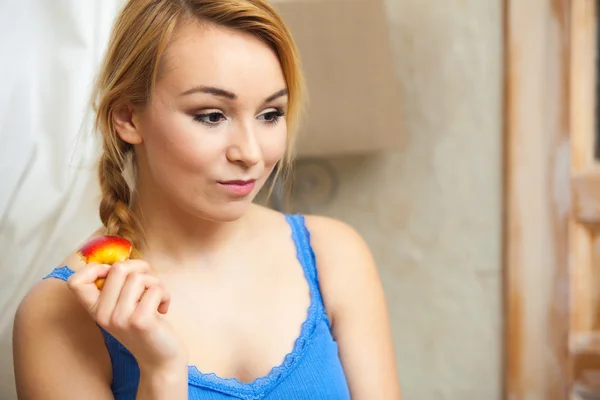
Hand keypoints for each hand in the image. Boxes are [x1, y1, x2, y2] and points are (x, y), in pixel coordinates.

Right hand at [67, 260, 187, 370]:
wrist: (160, 359)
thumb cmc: (145, 323)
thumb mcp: (124, 305)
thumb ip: (119, 285)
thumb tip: (121, 259)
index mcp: (95, 309)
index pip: (75, 281)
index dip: (94, 268)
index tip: (116, 275)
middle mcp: (103, 315)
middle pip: (118, 268)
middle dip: (141, 268)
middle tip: (150, 284)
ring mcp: (120, 319)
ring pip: (139, 277)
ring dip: (156, 282)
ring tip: (158, 298)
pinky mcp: (140, 321)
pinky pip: (155, 289)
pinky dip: (165, 294)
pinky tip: (163, 309)